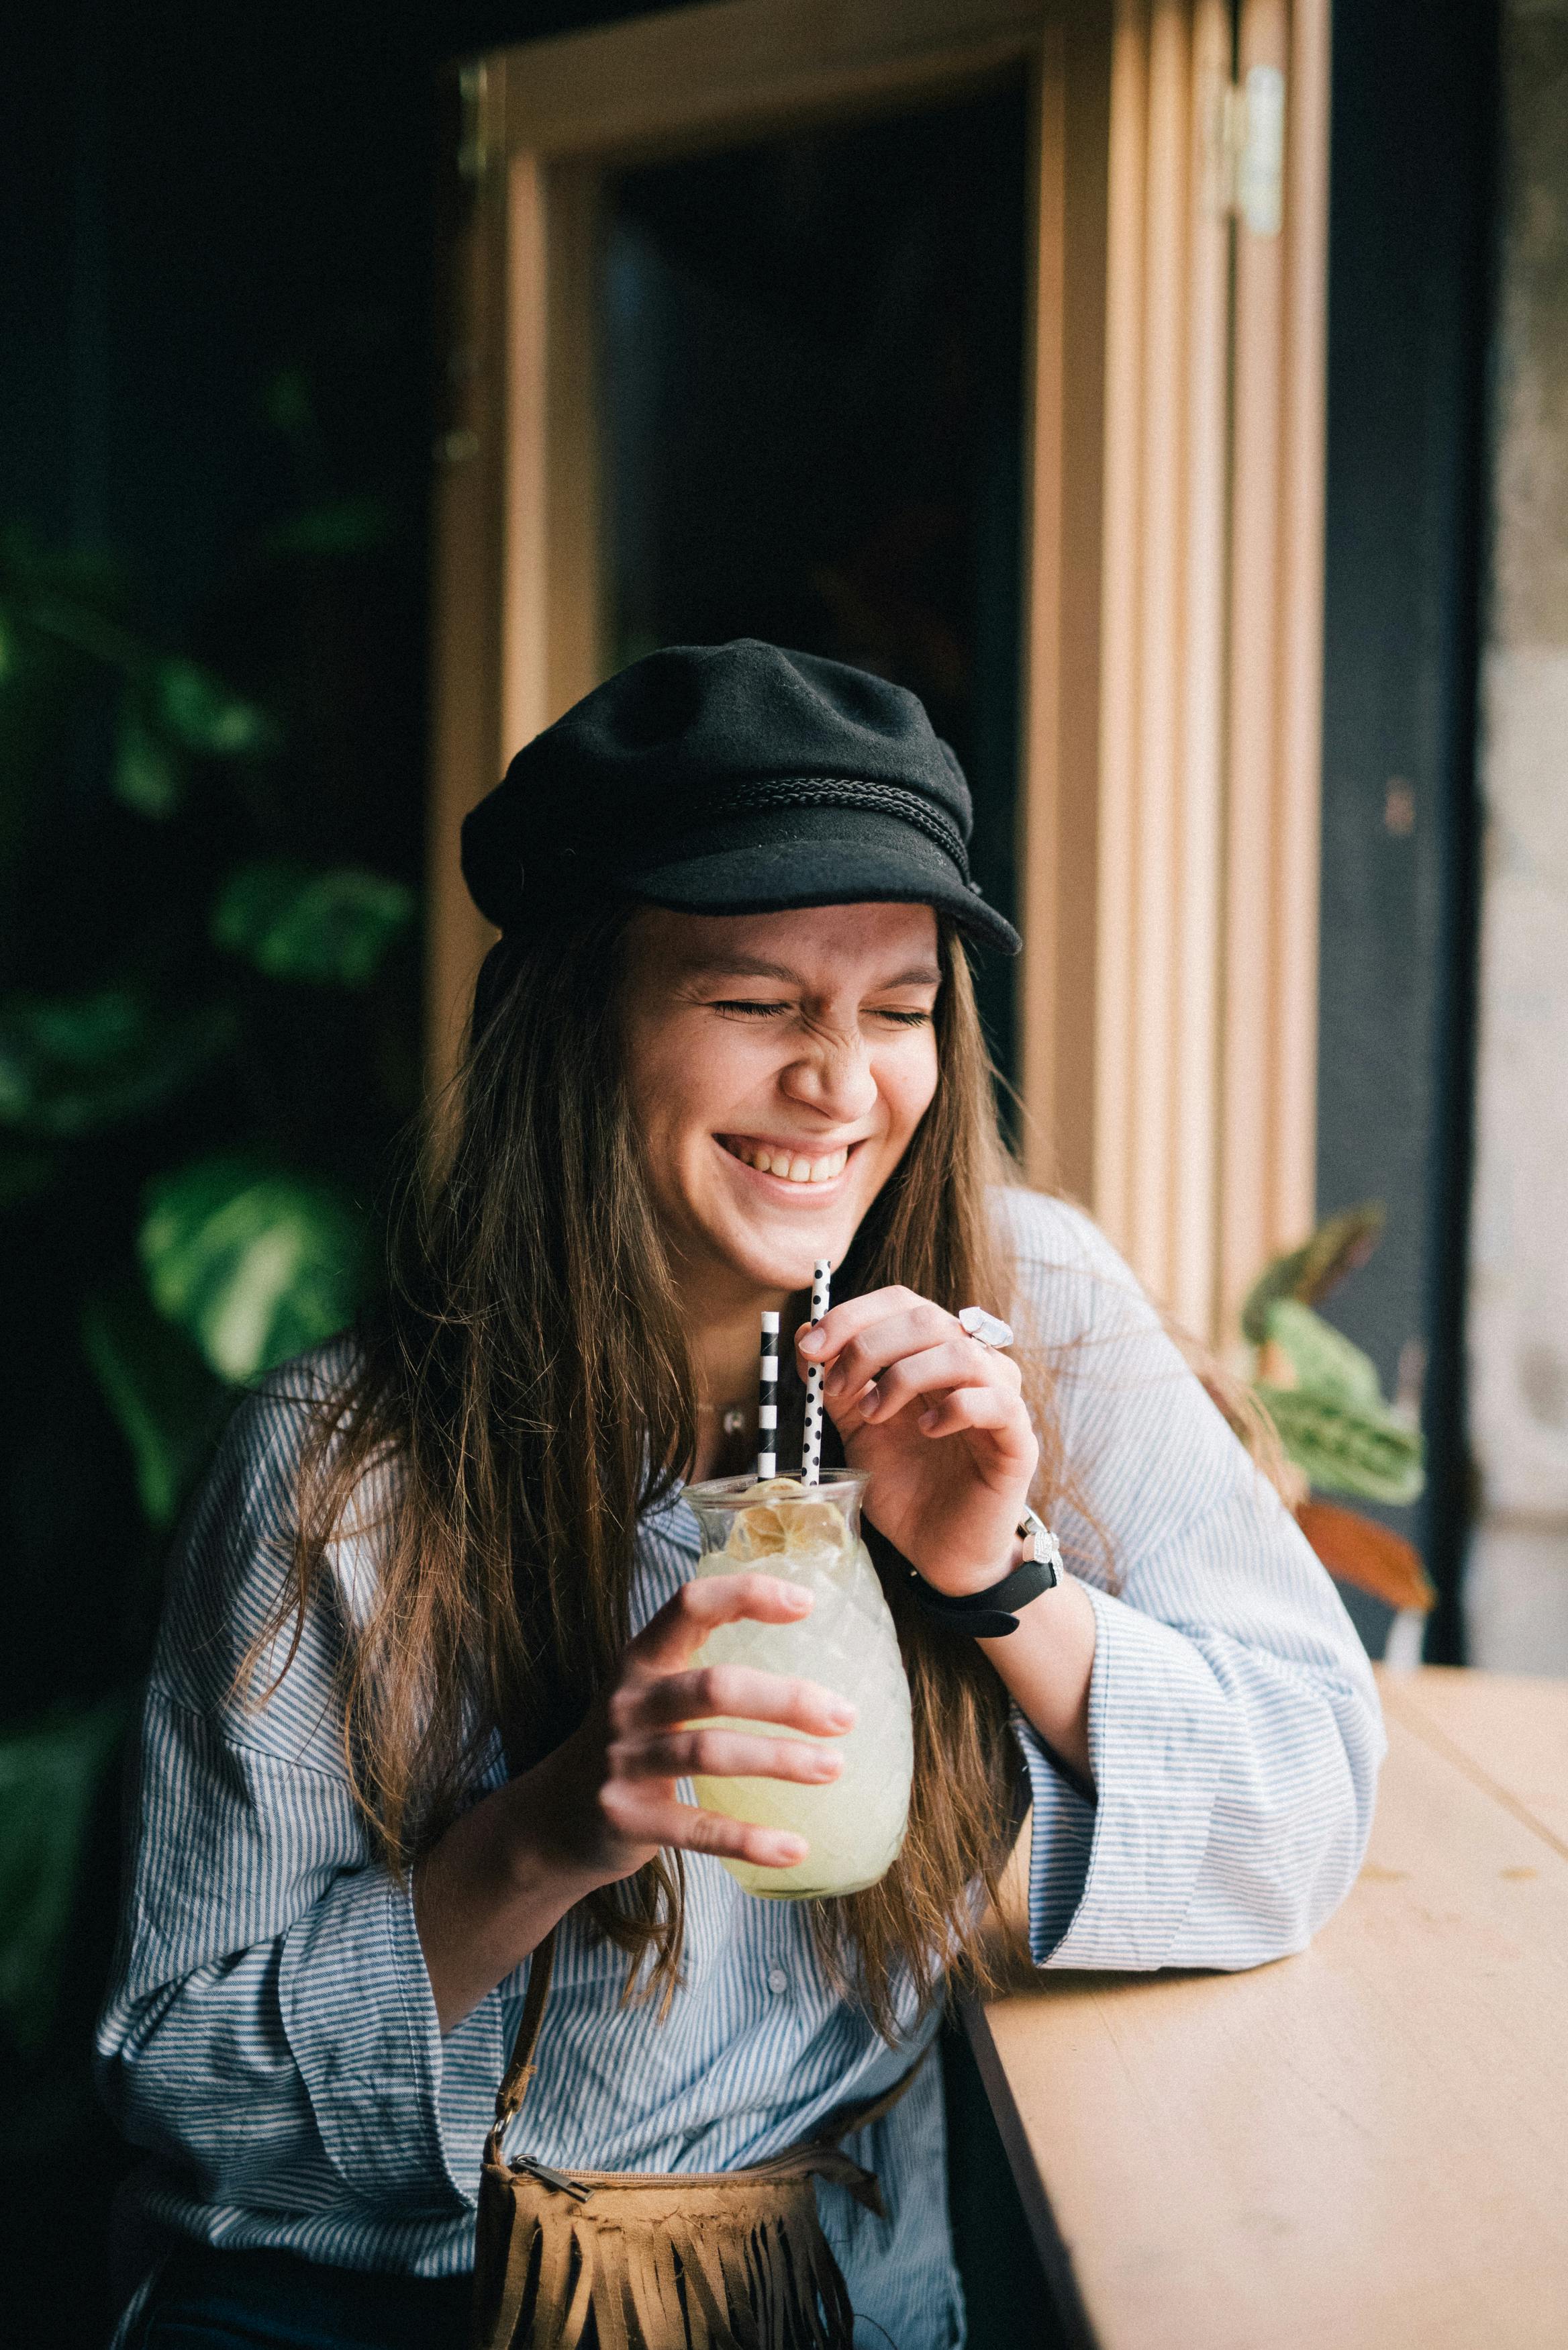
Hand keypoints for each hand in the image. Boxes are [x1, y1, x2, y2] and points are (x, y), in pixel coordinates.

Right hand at [534, 1572, 856, 1884]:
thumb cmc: (627, 1747)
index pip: (690, 1606)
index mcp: (640, 1660)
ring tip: (833, 1767)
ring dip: (781, 1761)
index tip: (807, 1603)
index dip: (747, 1595)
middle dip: (786, 1699)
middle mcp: (628, 1703)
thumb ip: (702, 1671)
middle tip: (845, 1716)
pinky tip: (795, 1848)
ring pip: (711, 1753)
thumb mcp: (647, 1694)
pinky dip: (750, 1839)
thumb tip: (806, 1661)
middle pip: (714, 1687)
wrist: (549, 1821)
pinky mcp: (628, 1818)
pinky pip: (698, 1828)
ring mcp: (623, 1762)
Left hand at [799, 1286, 1037, 1594]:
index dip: (853, 1314)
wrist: (939, 1552)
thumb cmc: (906, 1485)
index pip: (902, 1302)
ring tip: (874, 1415)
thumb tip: (805, 1332)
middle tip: (837, 1390)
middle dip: (868, 1346)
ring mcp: (1000, 1398)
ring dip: (903, 1376)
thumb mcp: (857, 1428)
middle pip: (926, 1318)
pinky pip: (995, 1401)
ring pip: (960, 1351)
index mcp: (933, 1353)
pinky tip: (924, 1430)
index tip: (809, 1348)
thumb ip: (836, 1383)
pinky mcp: (1018, 1438)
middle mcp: (973, 1364)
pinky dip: (952, 1408)